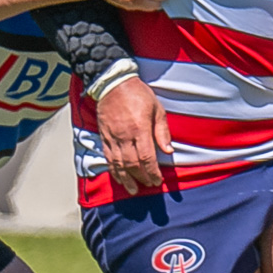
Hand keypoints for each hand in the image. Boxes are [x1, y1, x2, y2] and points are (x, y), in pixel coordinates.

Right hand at [96, 76, 171, 195]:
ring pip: (118, 164)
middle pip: (132, 164)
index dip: (152, 172)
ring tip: (133, 189)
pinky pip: (108, 157)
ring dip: (126, 179)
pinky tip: (119, 177)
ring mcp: (113, 137)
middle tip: (148, 185)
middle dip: (141, 177)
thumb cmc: (138, 94)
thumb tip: (169, 151)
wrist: (113, 83)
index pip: (146, 157)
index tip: (157, 180)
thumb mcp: (157, 109)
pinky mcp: (104, 136)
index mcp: (140, 129)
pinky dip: (113, 170)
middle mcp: (125, 136)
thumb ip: (162, 131)